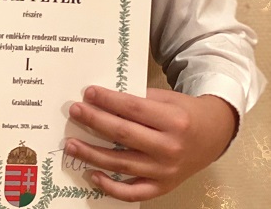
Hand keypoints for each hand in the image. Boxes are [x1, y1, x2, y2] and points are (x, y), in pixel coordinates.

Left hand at [66, 87, 237, 201]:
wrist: (213, 136)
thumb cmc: (185, 113)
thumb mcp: (168, 99)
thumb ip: (140, 100)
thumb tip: (104, 100)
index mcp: (173, 121)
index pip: (133, 109)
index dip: (109, 100)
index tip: (89, 93)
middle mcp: (169, 148)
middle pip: (124, 134)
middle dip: (95, 122)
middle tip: (75, 111)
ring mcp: (165, 171)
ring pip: (122, 164)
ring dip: (93, 155)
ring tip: (72, 144)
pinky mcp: (163, 187)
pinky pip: (133, 192)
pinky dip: (111, 187)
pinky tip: (93, 175)